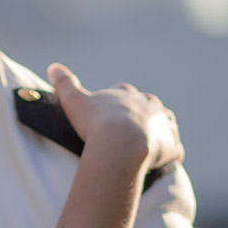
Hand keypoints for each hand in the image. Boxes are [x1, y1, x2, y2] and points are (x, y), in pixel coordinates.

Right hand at [48, 63, 182, 172]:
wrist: (120, 145)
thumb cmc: (96, 122)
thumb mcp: (74, 100)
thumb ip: (64, 83)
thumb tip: (53, 67)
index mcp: (127, 94)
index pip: (125, 94)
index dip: (117, 105)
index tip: (108, 117)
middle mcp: (150, 105)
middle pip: (149, 108)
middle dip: (141, 117)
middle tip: (127, 133)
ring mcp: (163, 125)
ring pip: (165, 126)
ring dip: (159, 133)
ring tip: (147, 146)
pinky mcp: (172, 145)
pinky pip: (174, 149)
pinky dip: (169, 154)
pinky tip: (161, 161)